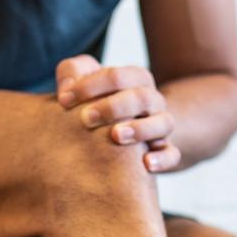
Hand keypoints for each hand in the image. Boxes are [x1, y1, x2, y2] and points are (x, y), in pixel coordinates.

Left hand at [55, 56, 181, 173]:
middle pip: (142, 97)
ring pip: (163, 123)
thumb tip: (66, 89)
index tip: (63, 100)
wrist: (121, 133)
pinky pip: (172, 154)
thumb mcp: (85, 84)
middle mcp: (152, 101)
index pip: (118, 76)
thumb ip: (72, 73)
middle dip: (113, 106)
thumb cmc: (97, 103)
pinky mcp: (164, 151)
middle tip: (86, 119)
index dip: (90, 85)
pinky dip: (162, 158)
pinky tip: (145, 164)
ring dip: (140, 129)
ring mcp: (160, 126)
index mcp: (135, 80)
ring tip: (115, 136)